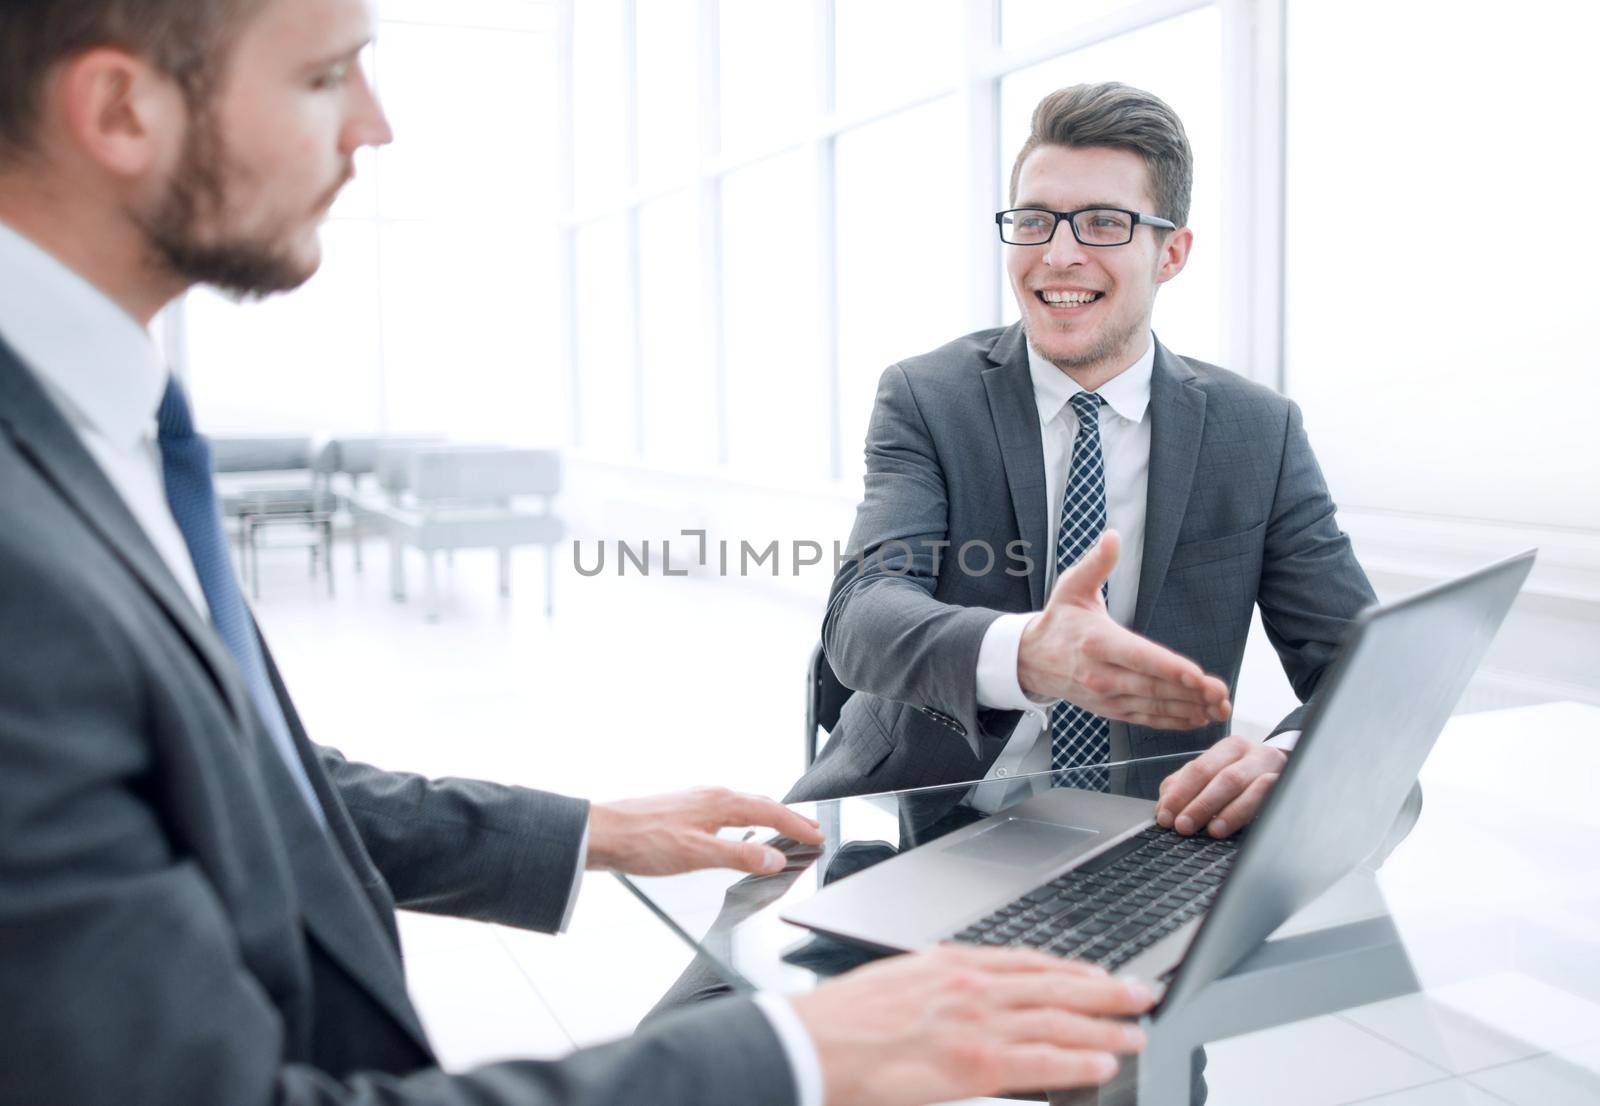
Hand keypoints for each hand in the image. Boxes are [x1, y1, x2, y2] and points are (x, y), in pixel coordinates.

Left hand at [587, 787, 822, 876]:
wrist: (602, 833)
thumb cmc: (645, 842)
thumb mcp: (698, 856)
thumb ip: (740, 858)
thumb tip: (777, 860)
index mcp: (721, 803)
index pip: (772, 813)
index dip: (798, 827)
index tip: (818, 837)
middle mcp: (712, 795)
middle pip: (761, 805)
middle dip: (789, 819)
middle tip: (811, 832)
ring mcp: (697, 800)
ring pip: (744, 806)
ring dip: (768, 818)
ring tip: (783, 830)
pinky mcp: (684, 810)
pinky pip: (727, 811)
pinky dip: (746, 821)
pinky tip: (737, 833)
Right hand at [791, 945, 1153, 1105]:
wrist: (812, 1044)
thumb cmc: (842, 1020)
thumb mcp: (897, 982)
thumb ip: (937, 984)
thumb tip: (960, 987)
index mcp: (951, 964)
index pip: (1027, 961)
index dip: (1070, 969)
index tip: (1097, 974)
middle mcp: (972, 987)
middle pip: (1055, 985)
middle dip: (1104, 990)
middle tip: (1142, 992)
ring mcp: (977, 1023)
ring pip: (1059, 1021)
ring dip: (1105, 1025)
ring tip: (1136, 1030)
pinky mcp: (975, 1063)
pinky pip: (1042, 1061)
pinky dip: (1078, 1061)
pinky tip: (1104, 1062)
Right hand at [1017, 530, 1231, 729]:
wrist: (1030, 659)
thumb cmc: (1059, 620)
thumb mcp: (1072, 586)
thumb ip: (1096, 563)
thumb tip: (1113, 536)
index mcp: (1096, 642)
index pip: (1137, 657)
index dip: (1168, 668)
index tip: (1197, 675)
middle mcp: (1100, 674)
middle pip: (1152, 686)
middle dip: (1190, 693)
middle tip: (1221, 694)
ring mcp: (1106, 696)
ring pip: (1153, 706)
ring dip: (1189, 709)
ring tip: (1219, 708)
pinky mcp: (1110, 709)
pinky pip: (1146, 718)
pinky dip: (1174, 721)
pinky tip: (1198, 718)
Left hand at [1156, 735, 1286, 837]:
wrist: (1300, 771)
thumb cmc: (1249, 778)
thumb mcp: (1218, 777)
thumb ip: (1187, 787)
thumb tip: (1164, 808)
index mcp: (1228, 748)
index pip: (1197, 768)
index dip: (1178, 794)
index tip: (1165, 816)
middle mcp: (1249, 753)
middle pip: (1218, 776)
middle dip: (1197, 803)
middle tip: (1182, 826)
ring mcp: (1270, 766)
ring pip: (1241, 783)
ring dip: (1222, 810)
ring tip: (1209, 830)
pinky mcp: (1287, 782)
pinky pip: (1267, 794)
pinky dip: (1247, 809)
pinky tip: (1236, 825)